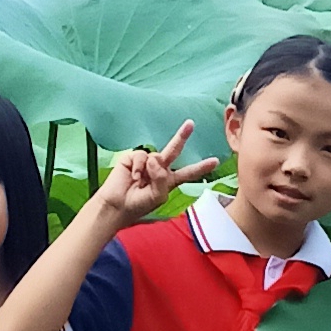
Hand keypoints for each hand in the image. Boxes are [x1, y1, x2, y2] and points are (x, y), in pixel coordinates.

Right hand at [86, 121, 217, 230]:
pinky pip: (141, 157)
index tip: (215, 161)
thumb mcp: (158, 196)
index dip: (201, 167)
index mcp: (168, 181)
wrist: (116, 206)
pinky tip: (132, 177)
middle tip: (190, 123)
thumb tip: (155, 158)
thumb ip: (162, 178)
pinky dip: (138, 167)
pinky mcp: (132, 158)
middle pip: (174, 150)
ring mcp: (146, 163)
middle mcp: (159, 169)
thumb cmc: (138, 205)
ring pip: (156, 156)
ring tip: (139, 183)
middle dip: (182, 136)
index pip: (188, 173)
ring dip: (149, 170)